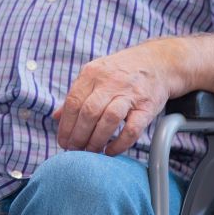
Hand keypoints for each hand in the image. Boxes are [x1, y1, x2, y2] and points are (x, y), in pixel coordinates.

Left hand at [52, 41, 178, 155]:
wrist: (157, 62)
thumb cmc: (121, 72)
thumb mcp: (95, 75)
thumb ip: (76, 95)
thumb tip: (56, 117)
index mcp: (92, 73)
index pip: (73, 102)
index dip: (66, 125)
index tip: (63, 141)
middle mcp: (110, 81)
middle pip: (89, 112)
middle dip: (78, 136)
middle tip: (74, 150)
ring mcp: (130, 93)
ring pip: (109, 119)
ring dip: (96, 140)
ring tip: (90, 152)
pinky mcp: (147, 106)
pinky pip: (132, 128)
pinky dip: (120, 143)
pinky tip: (110, 151)